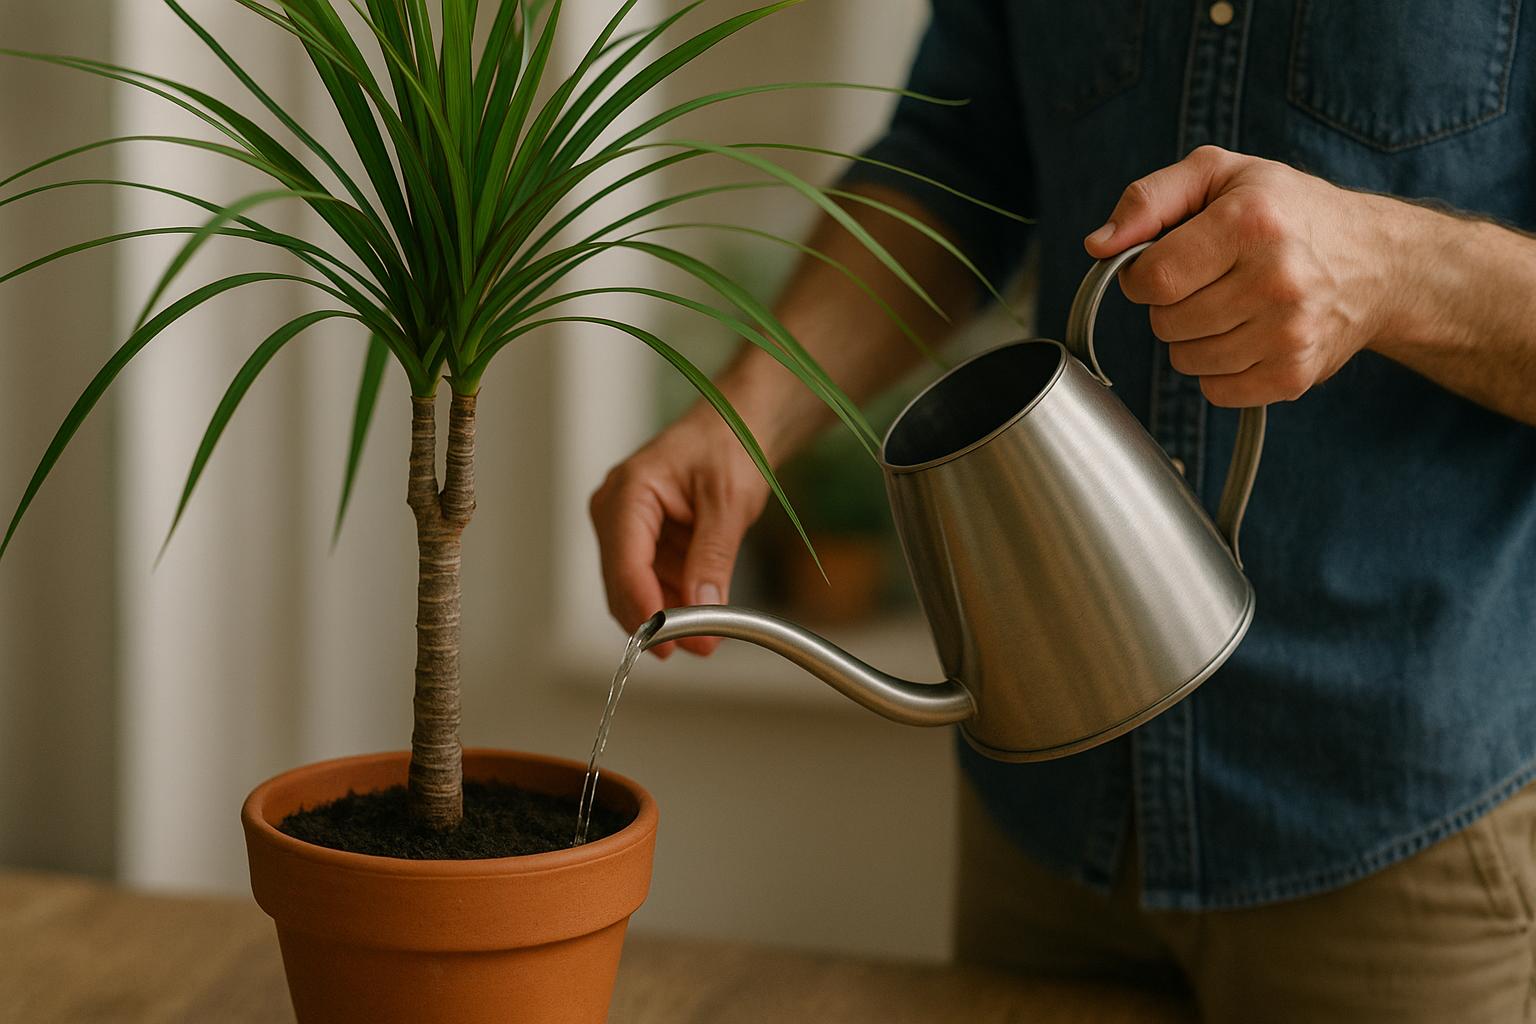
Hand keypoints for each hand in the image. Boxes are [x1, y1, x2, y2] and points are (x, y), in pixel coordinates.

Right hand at [589, 406, 768, 658]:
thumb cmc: (730, 444)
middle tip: (700, 647)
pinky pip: (652, 581)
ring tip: (710, 637)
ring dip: (670, 615)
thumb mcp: (729, 502)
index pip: (625, 562)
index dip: (644, 608)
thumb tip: (705, 608)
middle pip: (623, 583)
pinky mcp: (643, 540)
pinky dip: (675, 600)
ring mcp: (626, 527)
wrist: (739, 425)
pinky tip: (704, 613)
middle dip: (659, 620)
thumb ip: (713, 557)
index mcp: (628, 491)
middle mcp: (615, 510)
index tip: (669, 642)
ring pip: (636, 589)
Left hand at [1085, 145, 1410, 406]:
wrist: (1378, 261)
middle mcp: (1276, 279)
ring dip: (1194, 339)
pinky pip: (1216, 391)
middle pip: (1166, 323)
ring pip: (1186, 361)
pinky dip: (1220, 370)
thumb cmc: (1286, 211)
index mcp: (1250, 222)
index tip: (1167, 262)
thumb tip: (1098, 246)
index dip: (1143, 275)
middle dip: (1172, 305)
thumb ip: (1149, 199)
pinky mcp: (1295, 375)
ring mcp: (1289, 333)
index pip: (1151, 279)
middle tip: (1211, 280)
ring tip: (1233, 305)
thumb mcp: (1219, 175)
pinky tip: (1249, 335)